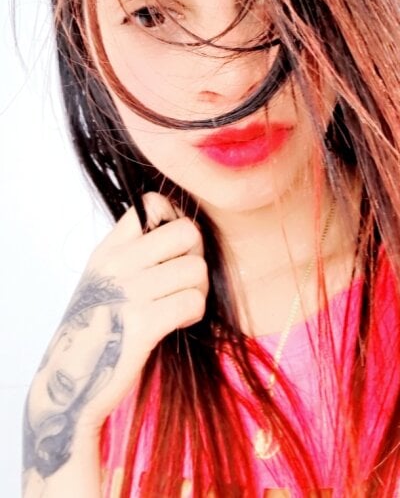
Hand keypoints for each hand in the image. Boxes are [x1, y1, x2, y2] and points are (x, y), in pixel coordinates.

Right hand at [23, 193, 207, 479]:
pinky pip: (193, 301)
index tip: (174, 249)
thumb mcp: (102, 279)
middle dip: (197, 255)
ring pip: (196, 269)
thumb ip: (131, 252)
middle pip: (187, 232)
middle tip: (185, 278)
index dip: (176, 221)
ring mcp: (129, 292)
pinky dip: (193, 313)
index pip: (153, 203)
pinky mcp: (142, 324)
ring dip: (198, 290)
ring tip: (179, 305)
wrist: (69, 382)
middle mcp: (117, 264)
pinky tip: (177, 323)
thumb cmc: (93, 329)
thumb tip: (179, 231)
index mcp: (108, 249)